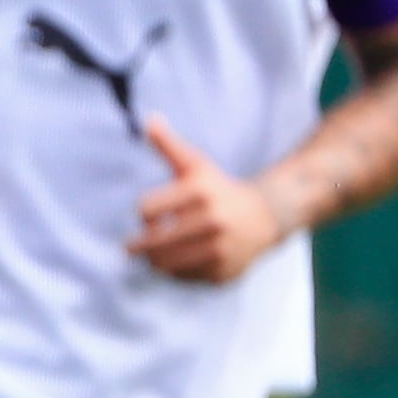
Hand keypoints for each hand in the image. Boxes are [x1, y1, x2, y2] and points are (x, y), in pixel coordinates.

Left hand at [130, 118, 288, 283]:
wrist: (265, 216)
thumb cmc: (219, 189)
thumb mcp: (196, 165)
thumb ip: (169, 146)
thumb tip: (150, 119)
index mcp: (200, 191)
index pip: (145, 210)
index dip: (144, 215)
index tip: (151, 217)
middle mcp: (212, 220)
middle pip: (153, 243)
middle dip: (138, 247)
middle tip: (131, 249)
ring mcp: (219, 248)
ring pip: (165, 264)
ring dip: (154, 262)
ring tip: (153, 257)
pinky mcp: (223, 271)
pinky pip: (184, 278)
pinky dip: (176, 273)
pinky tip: (180, 262)